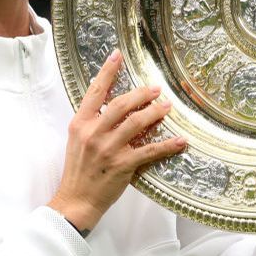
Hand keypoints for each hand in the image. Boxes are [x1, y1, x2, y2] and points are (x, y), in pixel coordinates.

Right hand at [49, 49, 185, 231]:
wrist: (76, 200)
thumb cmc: (78, 171)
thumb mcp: (77, 141)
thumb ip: (92, 122)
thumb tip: (113, 106)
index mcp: (80, 124)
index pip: (94, 92)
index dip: (107, 72)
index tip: (117, 56)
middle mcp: (93, 133)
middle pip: (121, 104)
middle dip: (141, 94)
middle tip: (155, 89)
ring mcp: (108, 149)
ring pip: (136, 123)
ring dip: (155, 113)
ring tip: (167, 107)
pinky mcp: (122, 165)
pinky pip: (150, 151)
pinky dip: (167, 145)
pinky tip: (180, 140)